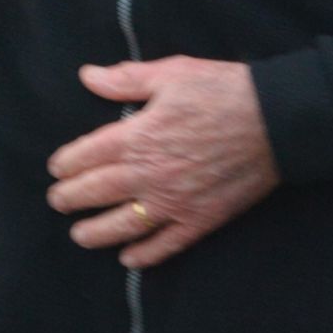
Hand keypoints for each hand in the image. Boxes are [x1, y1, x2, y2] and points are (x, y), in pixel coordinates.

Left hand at [46, 56, 279, 268]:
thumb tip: (88, 76)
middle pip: (98, 192)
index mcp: (138, 136)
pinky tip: (129, 258)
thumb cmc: (222, 90)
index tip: (56, 168)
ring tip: (79, 235)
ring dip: (96, 233)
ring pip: (124, 225)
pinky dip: (144, 255)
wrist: (275, 122)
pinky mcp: (199, 220)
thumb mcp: (172, 73)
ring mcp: (174, 202)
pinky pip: (165, 245)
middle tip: (57, 202)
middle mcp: (149, 174)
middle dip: (71, 198)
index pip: (88, 155)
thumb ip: (126, 80)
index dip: (67, 163)